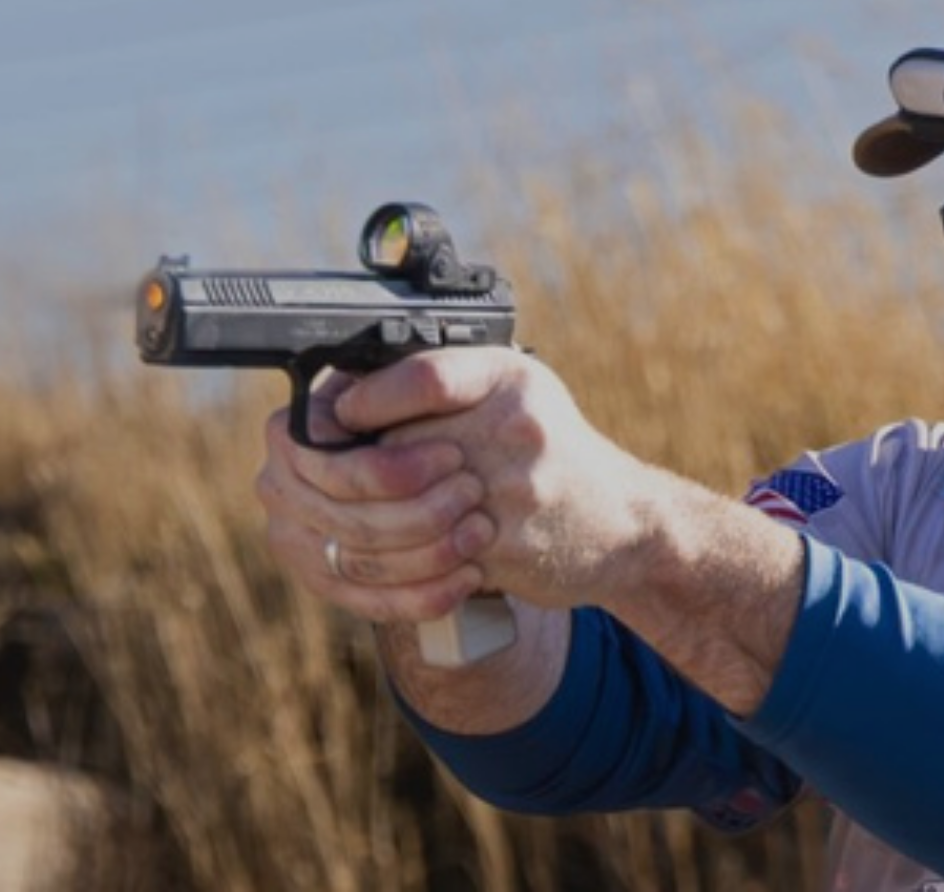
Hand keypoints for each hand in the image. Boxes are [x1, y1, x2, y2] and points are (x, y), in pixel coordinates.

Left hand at [256, 347, 663, 622]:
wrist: (624, 523)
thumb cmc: (549, 452)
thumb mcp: (510, 392)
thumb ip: (441, 383)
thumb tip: (344, 390)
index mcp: (508, 377)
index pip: (420, 376)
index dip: (364, 400)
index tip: (337, 415)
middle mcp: (514, 426)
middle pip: (393, 450)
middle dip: (345, 476)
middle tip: (320, 483)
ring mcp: (514, 489)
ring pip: (399, 517)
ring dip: (362, 530)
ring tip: (344, 526)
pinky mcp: (509, 546)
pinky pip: (427, 561)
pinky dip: (399, 566)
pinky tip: (390, 557)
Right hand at [256, 369, 492, 624]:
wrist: (434, 459)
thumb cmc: (432, 409)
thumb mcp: (428, 379)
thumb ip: (407, 379)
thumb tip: (367, 405)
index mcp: (291, 431)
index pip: (333, 465)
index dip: (395, 469)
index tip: (453, 455)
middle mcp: (280, 488)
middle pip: (350, 520)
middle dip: (423, 511)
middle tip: (475, 493)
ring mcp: (297, 541)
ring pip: (363, 565)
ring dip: (431, 552)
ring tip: (480, 530)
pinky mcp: (324, 582)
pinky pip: (373, 603)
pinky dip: (426, 594)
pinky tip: (469, 576)